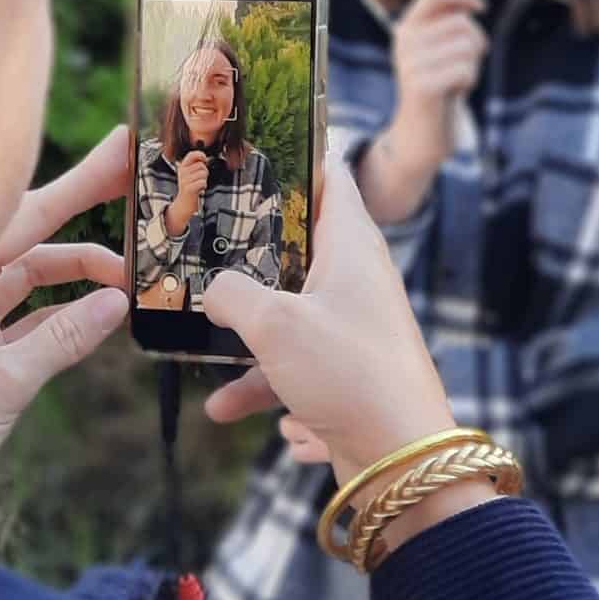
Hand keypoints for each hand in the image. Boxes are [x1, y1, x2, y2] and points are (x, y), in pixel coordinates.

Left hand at [0, 128, 132, 547]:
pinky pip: (24, 317)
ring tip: (129, 274)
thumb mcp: (1, 386)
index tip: (119, 151)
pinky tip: (99, 313)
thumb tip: (114, 303)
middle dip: (83, 207)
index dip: (76, 184)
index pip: (20, 214)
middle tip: (135, 180)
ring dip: (78, 271)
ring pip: (28, 275)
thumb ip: (60, 340)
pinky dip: (62, 313)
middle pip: (27, 232)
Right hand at [165, 148, 209, 237]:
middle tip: (199, 179)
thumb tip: (206, 158)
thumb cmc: (190, 187)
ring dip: (204, 179)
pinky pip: (203, 182)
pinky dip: (204, 186)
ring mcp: (184, 180)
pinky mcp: (188, 188)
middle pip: (201, 165)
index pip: (191, 154)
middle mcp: (182, 172)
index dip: (200, 155)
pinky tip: (199, 189)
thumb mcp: (190, 174)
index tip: (204, 159)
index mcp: (182, 166)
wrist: (184, 203)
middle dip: (204, 172)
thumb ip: (196, 165)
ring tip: (198, 184)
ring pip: (203, 173)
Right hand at [203, 151, 453, 486]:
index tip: (248, 143)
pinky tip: (227, 411)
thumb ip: (231, 295)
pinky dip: (262, 384)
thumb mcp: (273, 324)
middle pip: (296, 243)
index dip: (292, 153)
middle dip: (247, 248)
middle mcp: (356, 276)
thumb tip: (211, 291)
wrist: (400, 456)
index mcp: (351, 243)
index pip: (328, 174)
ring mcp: (352, 324)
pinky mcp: (346, 370)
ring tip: (198, 350)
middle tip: (200, 237)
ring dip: (244, 336)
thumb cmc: (348, 372)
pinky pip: (292, 365)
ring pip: (286, 311)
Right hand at [385, 0, 487, 175]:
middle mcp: (404, 41)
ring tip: (456, 79)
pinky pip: (465, 69)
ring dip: (472, 65)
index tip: (481, 6)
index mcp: (407, 27)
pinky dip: (469, 81)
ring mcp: (411, 63)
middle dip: (476, 42)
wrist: (420, 133)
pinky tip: (455, 92)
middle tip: (463, 65)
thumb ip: (450, 22)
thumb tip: (473, 1)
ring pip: (467, 46)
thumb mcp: (442, 49)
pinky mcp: (422, 86)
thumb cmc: (441, 85)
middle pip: (462, 23)